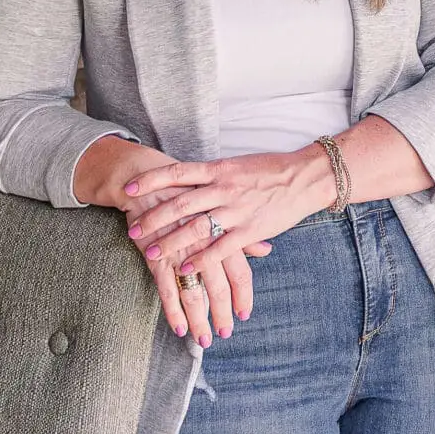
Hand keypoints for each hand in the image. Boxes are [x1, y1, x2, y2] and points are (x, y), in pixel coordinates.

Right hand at [74, 135, 272, 343]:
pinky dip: (174, 310)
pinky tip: (179, 328)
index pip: (241, 271)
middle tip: (225, 333)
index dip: (243, 296)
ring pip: (195, 292)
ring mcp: (181, 248)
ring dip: (200, 320)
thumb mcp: (222, 207)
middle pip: (220, 286)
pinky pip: (167, 287)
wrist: (148, 175)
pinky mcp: (156, 252)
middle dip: (223, 314)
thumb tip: (266, 250)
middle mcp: (206, 242)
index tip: (245, 315)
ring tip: (203, 339)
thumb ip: (243, 232)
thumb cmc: (189, 190)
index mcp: (225, 230)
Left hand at [123, 146, 331, 329]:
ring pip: (196, 226)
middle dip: (154, 216)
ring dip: (171, 240)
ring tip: (150, 251)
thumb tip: (189, 178)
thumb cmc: (271, 170)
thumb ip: (213, 174)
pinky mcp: (249, 229)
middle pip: (180, 202)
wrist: (304, 177)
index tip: (129, 188)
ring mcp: (236, 209)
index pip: (177, 172)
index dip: (151, 180)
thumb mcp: (237, 165)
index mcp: (218, 169)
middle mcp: (223, 188)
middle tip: (133, 227)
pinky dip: (200, 259)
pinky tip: (185, 268)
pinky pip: (220, 247)